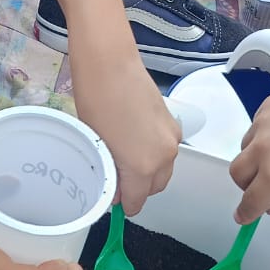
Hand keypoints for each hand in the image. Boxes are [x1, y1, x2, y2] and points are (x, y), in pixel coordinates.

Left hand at [73, 56, 179, 215]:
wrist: (111, 64)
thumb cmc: (94, 101)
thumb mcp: (96, 143)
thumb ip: (110, 171)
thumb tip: (116, 188)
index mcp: (142, 168)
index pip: (137, 202)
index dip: (124, 204)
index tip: (113, 198)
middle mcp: (164, 158)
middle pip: (155, 188)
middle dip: (138, 189)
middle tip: (117, 177)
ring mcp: (172, 139)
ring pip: (164, 170)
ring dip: (149, 172)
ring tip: (126, 157)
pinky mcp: (174, 123)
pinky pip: (167, 150)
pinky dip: (156, 153)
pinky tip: (137, 140)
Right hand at [229, 91, 269, 222]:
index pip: (251, 200)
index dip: (246, 212)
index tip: (243, 215)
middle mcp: (263, 149)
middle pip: (237, 172)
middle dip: (247, 184)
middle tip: (264, 185)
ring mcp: (263, 124)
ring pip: (245, 147)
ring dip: (255, 156)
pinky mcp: (268, 106)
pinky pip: (255, 125)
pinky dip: (264, 134)